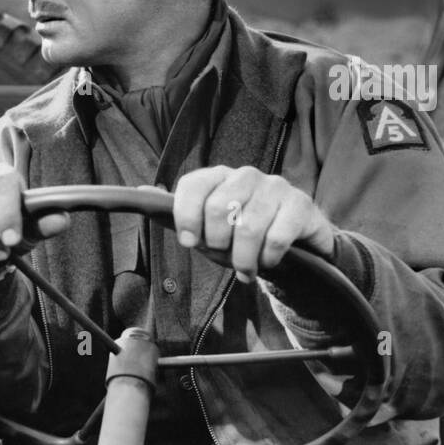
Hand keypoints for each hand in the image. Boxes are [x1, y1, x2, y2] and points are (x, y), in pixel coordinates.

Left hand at [171, 166, 335, 282]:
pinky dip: (268, 259)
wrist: (293, 248)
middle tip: (225, 256)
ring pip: (249, 228)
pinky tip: (269, 262)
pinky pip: (277, 237)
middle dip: (217, 244)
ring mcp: (276, 187)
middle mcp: (246, 175)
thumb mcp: (207, 229)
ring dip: (244, 259)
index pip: (193, 185)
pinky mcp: (301, 205)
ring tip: (246, 269)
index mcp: (218, 177)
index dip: (186, 216)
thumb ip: (179, 214)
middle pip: (219, 208)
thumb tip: (142, 193)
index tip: (189, 242)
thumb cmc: (241, 238)